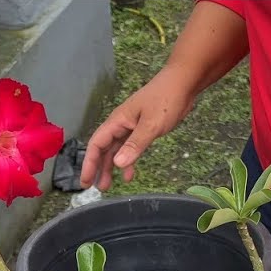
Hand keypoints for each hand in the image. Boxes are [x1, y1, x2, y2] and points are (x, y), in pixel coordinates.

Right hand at [80, 67, 196, 190]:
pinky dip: (128, 161)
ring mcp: (132, 127)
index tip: (86, 181)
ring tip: (108, 185)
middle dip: (98, 168)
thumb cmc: (166, 99)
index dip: (89, 163)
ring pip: (116, 150)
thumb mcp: (151, 125)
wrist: (183, 83)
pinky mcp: (143, 129)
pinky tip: (129, 174)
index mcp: (118, 121)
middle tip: (95, 187)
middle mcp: (121, 124)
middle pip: (104, 149)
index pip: (97, 144)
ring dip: (111, 167)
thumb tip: (117, 163)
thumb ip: (135, 144)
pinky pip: (130, 148)